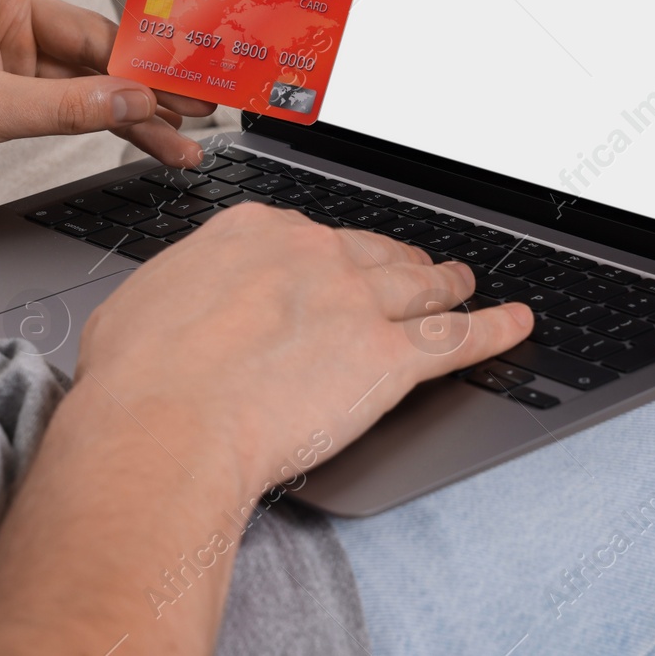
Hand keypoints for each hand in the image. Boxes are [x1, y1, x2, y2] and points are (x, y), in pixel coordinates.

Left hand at [0, 0, 215, 207]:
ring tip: (188, 125)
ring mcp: (9, 54)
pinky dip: (112, 122)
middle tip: (198, 78)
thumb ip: (64, 107)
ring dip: (140, 100)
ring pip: (94, 72)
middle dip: (151, 57)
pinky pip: (77, 103)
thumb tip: (134, 101)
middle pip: (97, 23)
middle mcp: (2, 10)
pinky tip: (149, 141)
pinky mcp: (10, 93)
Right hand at [74, 203, 535, 495]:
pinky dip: (494, 329)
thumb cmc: (139, 376)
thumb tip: (174, 310)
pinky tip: (515, 324)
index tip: (328, 263)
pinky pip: (458, 338)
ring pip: (419, 287)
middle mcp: (311, 253)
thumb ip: (179, 295)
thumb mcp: (140, 307)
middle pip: (372, 253)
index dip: (326, 254)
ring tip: (463, 285)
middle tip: (414, 268)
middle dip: (396, 262)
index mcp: (252, 232)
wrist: (165, 423)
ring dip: (447, 285)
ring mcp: (356, 300)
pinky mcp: (388, 357)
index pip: (307, 235)